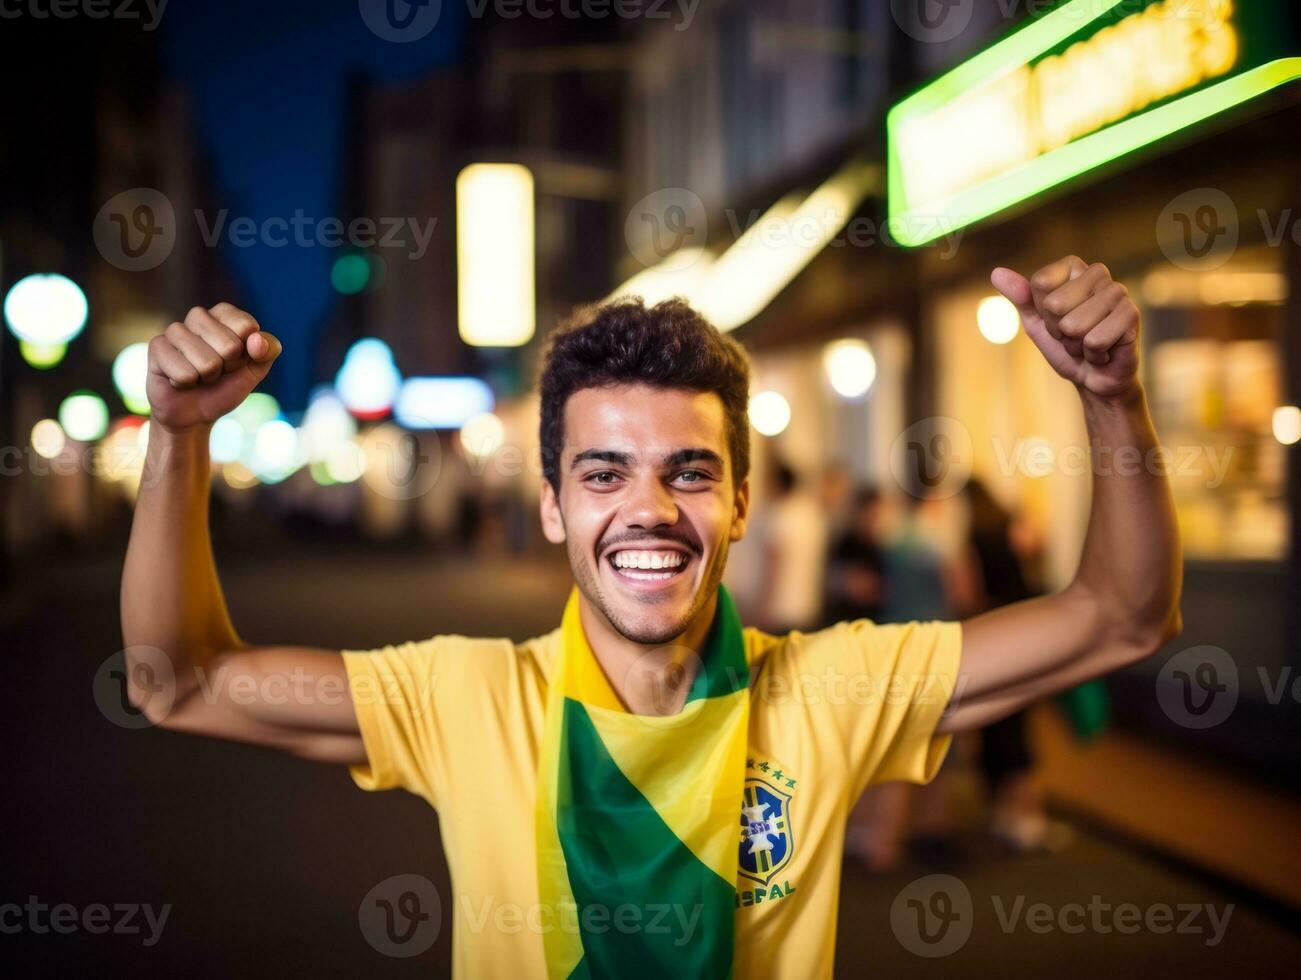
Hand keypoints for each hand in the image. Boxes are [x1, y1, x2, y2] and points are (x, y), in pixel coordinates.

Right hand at [146, 304, 281, 432]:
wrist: (194, 414)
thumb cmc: (225, 387)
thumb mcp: (255, 371)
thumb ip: (268, 351)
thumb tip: (257, 339)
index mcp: (226, 315)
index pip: (247, 326)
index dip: (246, 353)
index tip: (237, 360)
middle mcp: (199, 316)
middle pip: (230, 345)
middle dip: (227, 367)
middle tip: (217, 371)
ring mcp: (175, 330)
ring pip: (207, 361)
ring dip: (207, 377)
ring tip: (198, 376)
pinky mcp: (157, 346)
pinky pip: (184, 373)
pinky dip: (187, 384)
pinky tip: (179, 381)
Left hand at [991, 257, 1140, 399]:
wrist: (1093, 378)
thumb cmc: (1065, 346)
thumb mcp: (1036, 323)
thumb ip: (1020, 298)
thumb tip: (996, 272)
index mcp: (1074, 267)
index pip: (1040, 283)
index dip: (1043, 312)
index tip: (1056, 321)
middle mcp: (1099, 273)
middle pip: (1054, 305)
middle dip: (1059, 330)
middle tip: (1074, 336)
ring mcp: (1118, 292)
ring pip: (1074, 325)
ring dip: (1077, 345)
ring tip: (1088, 343)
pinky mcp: (1132, 315)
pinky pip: (1094, 341)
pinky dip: (1094, 355)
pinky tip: (1104, 352)